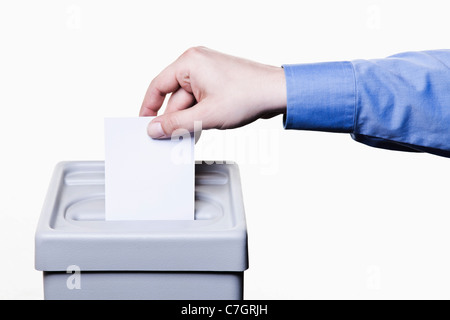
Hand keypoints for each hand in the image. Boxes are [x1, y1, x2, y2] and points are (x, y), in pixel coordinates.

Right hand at [140, 46, 286, 138]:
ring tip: (190, 137)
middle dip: (173, 119)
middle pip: (174, 96)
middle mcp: (196, 63)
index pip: (157, 86)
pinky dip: (198, 115)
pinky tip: (199, 130)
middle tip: (169, 139)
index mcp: (189, 62)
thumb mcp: (206, 115)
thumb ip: (176, 124)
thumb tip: (154, 129)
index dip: (148, 108)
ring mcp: (208, 72)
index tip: (144, 124)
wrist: (278, 92)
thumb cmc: (249, 94)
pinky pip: (200, 100)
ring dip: (188, 120)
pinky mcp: (218, 82)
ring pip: (188, 101)